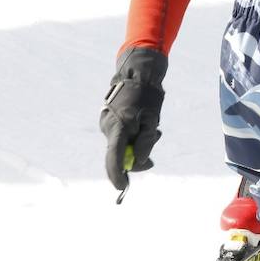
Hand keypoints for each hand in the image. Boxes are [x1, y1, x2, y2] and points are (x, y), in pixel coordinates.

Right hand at [99, 48, 167, 190]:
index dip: (117, 175)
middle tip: (151, 162)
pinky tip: (144, 125)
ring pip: (122, 145)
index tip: (122, 187)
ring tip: (153, 130)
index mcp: (118, 127)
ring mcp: (107, 123)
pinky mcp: (110, 120)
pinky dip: (133, 136)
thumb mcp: (152, 120)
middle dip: (135, 160)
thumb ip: (145, 142)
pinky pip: (121, 136)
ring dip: (137, 145)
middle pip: (119, 155)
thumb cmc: (147, 96)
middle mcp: (108, 127)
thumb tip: (139, 161)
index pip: (113, 157)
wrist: (137, 73)